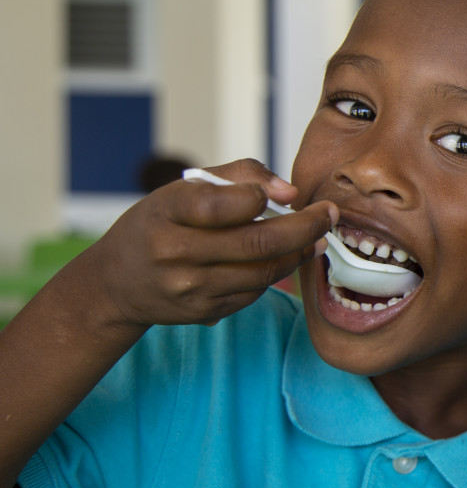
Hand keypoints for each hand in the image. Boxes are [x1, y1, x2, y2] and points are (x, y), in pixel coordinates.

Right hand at [76, 158, 337, 329]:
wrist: (116, 283)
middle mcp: (175, 253)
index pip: (222, 204)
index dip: (261, 197)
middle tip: (329, 214)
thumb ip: (238, 176)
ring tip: (316, 236)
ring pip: (264, 272)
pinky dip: (277, 273)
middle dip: (305, 227)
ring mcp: (190, 287)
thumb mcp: (183, 188)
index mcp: (168, 211)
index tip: (290, 194)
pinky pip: (255, 291)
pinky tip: (286, 257)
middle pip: (257, 243)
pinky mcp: (204, 311)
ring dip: (299, 253)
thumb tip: (289, 192)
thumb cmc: (161, 223)